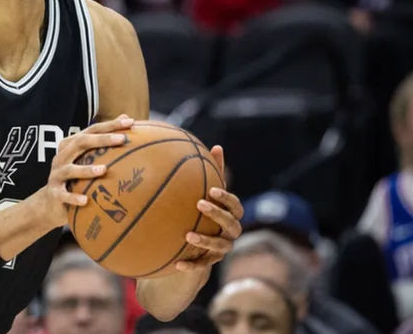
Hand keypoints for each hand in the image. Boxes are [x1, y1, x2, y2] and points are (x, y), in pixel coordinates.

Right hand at [37, 115, 133, 229]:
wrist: (51, 201)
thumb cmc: (74, 177)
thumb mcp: (86, 157)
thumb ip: (103, 140)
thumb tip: (127, 118)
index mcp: (70, 145)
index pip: (91, 131)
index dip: (109, 125)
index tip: (130, 122)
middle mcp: (62, 156)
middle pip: (80, 143)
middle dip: (101, 139)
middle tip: (122, 139)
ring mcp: (56, 174)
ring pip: (70, 169)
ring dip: (86, 169)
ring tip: (104, 170)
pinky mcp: (54, 193)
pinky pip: (63, 195)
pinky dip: (73, 197)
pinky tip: (85, 201)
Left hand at [175, 145, 242, 272]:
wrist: (202, 241)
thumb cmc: (206, 209)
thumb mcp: (209, 191)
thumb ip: (214, 172)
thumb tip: (217, 146)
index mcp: (232, 214)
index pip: (235, 205)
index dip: (226, 198)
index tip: (212, 190)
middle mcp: (231, 232)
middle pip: (231, 224)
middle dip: (217, 215)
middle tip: (199, 204)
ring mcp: (224, 248)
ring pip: (220, 247)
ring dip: (205, 241)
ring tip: (188, 235)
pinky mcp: (211, 262)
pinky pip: (203, 266)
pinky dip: (191, 265)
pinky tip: (176, 264)